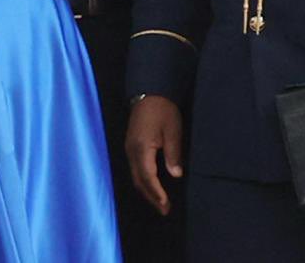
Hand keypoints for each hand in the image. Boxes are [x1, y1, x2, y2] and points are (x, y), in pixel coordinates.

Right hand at [125, 95, 183, 215]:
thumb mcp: (172, 130)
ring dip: (146, 190)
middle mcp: (131, 150)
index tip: (166, 205)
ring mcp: (129, 148)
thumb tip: (175, 175)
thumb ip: (173, 153)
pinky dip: (143, 180)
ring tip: (159, 203)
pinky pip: (134, 168)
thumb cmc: (163, 111)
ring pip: (135, 175)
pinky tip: (151, 185)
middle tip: (164, 211)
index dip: (156, 193)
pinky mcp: (130, 145)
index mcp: (141, 148)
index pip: (147, 176)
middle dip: (151, 197)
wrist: (149, 92)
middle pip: (138, 179)